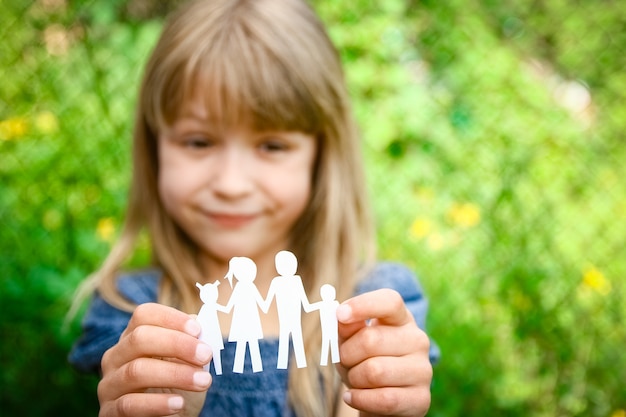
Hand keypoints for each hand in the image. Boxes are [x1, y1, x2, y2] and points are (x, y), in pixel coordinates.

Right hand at [98, 303, 212, 416]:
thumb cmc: (177, 388)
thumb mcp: (188, 363)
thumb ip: (191, 342)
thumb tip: (198, 322)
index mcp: (133, 338)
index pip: (144, 315)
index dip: (171, 319)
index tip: (198, 330)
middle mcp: (115, 357)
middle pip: (139, 338)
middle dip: (177, 344)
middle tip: (206, 354)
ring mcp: (109, 385)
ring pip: (136, 371)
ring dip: (175, 374)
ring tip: (203, 381)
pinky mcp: (109, 412)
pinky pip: (129, 404)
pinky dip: (157, 403)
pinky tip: (179, 403)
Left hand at [336, 289, 432, 416]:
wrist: (378, 400)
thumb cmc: (362, 363)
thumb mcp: (350, 341)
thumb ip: (346, 327)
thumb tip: (341, 316)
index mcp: (401, 318)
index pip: (389, 302)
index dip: (363, 305)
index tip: (340, 314)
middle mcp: (417, 340)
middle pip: (371, 339)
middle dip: (347, 354)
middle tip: (345, 361)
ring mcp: (423, 369)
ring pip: (374, 371)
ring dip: (354, 378)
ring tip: (355, 380)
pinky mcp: (421, 398)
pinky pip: (383, 399)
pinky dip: (359, 399)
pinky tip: (353, 396)